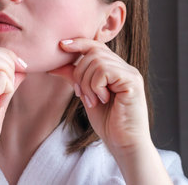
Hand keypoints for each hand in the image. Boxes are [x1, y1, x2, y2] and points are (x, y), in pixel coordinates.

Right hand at [0, 45, 26, 184]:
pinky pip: (0, 80)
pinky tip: (3, 101)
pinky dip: (8, 86)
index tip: (17, 68)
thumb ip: (3, 85)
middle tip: (15, 79)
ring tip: (6, 92)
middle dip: (8, 61)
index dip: (4, 56)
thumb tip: (20, 70)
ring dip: (7, 73)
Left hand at [48, 38, 150, 152]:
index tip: (61, 46)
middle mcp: (125, 67)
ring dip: (87, 83)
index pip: (96, 46)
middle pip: (93, 51)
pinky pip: (104, 71)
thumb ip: (75, 78)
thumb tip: (55, 65)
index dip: (78, 43)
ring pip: (97, 61)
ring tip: (92, 101)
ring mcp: (130, 73)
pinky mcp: (132, 81)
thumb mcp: (86, 95)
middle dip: (79, 72)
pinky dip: (96, 86)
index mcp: (115, 69)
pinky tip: (102, 100)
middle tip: (80, 93)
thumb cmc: (108, 122)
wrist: (124, 144)